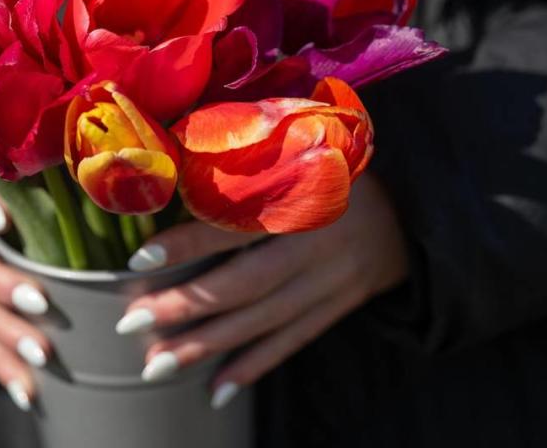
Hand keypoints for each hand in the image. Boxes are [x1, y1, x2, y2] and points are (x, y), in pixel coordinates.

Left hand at [115, 172, 406, 408]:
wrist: (414, 209)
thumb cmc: (340, 170)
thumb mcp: (302, 156)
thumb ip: (252, 173)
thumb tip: (177, 186)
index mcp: (305, 197)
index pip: (239, 224)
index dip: (190, 243)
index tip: (140, 259)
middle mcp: (318, 244)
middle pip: (246, 284)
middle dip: (186, 307)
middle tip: (132, 324)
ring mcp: (332, 282)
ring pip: (263, 321)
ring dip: (207, 346)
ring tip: (157, 364)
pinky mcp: (339, 307)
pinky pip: (293, 341)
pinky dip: (254, 367)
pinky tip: (216, 390)